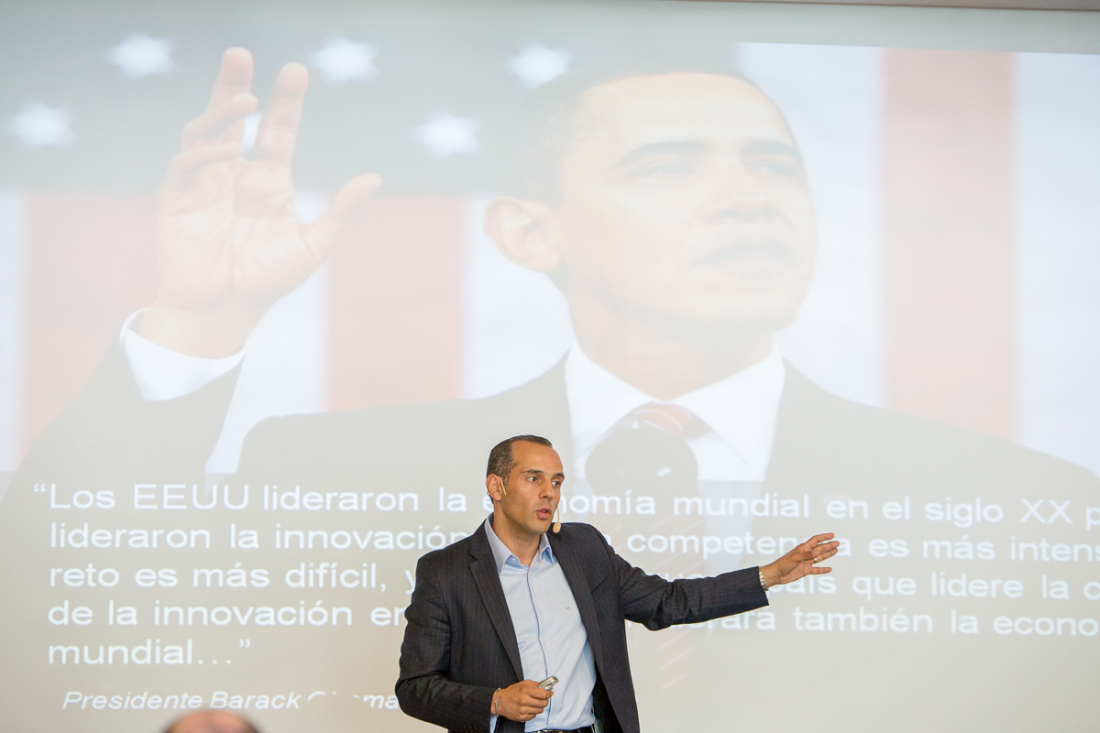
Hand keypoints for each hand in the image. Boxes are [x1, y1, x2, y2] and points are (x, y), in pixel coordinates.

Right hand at [141, 48, 380, 356]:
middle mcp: (236, 174)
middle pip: (233, 117)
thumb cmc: (267, 280)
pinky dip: (205, 151)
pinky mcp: (178, 196)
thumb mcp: (313, 244)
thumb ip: (340, 212)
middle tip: (241, 53)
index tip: (296, 70)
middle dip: (235, 83)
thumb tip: (373, 178)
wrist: (225, 310)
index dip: (286, 102)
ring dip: (221, 109)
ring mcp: (205, 182)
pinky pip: (187, 162)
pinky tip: (229, 148)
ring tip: (247, 97)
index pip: (277, 130)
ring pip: (206, 130)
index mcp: (269, 181)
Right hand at [495, 680, 551, 722]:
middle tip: (543, 699)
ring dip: (539, 707)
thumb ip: (534, 684)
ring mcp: (523, 710)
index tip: (550, 693)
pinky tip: (529, 708)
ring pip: (540, 710)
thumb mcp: (522, 684)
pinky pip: (533, 716)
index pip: (543, 694)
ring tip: (535, 703)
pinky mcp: (521, 717)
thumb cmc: (512, 692)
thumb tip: (545, 686)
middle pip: (543, 703)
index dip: (549, 694)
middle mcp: (524, 700)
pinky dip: (533, 712)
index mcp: (525, 690)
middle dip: (545, 700)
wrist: (500, 702)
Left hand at [760, 532, 838, 587]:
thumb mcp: (795, 558)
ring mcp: (806, 562)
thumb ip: (806, 555)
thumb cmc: (783, 564)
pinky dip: (823, 569)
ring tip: (836, 550)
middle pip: (819, 548)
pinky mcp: (805, 570)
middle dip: (828, 545)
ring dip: (827, 554)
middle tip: (837, 543)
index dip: (823, 537)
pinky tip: (829, 569)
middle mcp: (805, 554)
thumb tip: (817, 552)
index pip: (815, 540)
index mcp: (803, 548)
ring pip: (819, 558)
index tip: (832, 535)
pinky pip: (816, 570)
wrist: (777, 574)